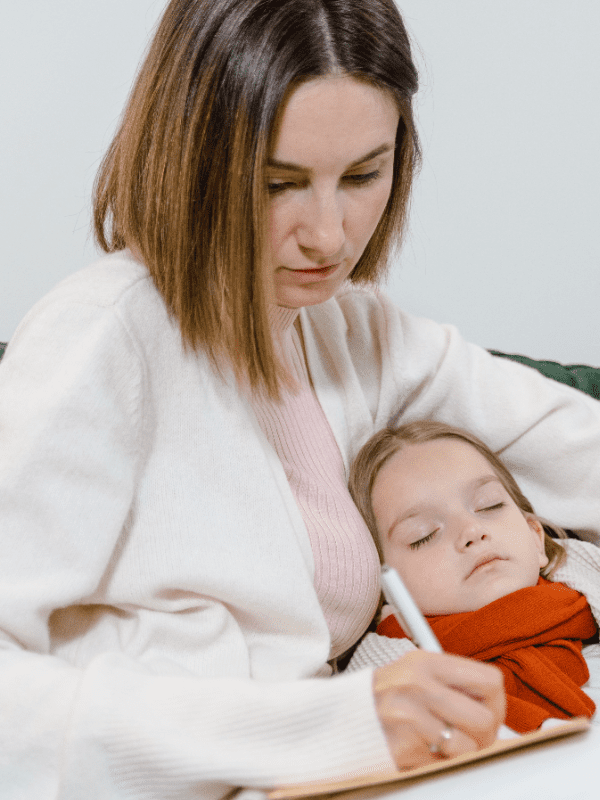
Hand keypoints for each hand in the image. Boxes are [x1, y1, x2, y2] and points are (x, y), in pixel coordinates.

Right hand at [373, 650, 504, 768]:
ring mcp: (410, 715)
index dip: (497, 703)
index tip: (489, 713)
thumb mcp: (415, 674)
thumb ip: (451, 683)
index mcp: (426, 662)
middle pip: (485, 718)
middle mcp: (418, 684)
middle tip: (472, 738)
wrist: (340, 717)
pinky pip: (442, 764)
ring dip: (460, 753)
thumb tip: (494, 707)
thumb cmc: (383, 697)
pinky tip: (422, 750)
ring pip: (468, 746)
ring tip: (442, 745)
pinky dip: (436, 763)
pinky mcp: (403, 746)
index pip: (489, 680)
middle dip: (485, 736)